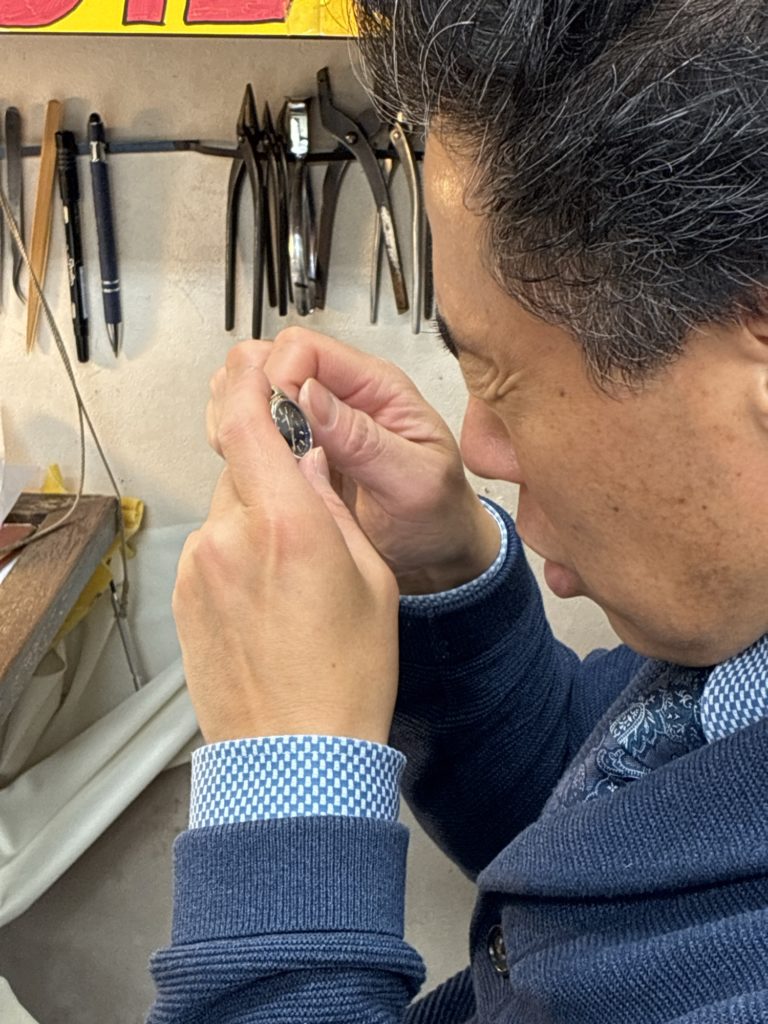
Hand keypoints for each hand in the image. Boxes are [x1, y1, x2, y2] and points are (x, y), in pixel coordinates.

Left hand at [175, 349, 399, 744]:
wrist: (294, 758)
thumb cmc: (344, 678)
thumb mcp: (369, 577)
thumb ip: (331, 507)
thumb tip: (306, 462)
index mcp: (288, 524)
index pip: (249, 420)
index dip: (249, 379)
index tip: (254, 360)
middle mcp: (231, 537)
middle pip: (240, 465)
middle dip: (271, 471)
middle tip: (306, 508)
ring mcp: (199, 568)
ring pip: (227, 511)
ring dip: (256, 519)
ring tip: (293, 579)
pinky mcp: (185, 596)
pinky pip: (212, 549)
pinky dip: (238, 554)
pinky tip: (269, 600)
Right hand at [207, 328, 500, 593]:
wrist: (439, 552)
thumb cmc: (439, 515)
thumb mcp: (414, 482)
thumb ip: (364, 439)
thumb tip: (310, 395)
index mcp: (377, 387)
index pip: (305, 349)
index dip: (279, 379)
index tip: (275, 424)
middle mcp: (342, 395)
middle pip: (269, 361)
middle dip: (252, 398)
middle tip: (259, 446)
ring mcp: (317, 422)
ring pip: (254, 392)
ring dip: (243, 421)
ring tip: (256, 462)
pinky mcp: (300, 449)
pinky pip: (256, 430)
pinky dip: (243, 445)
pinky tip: (257, 473)